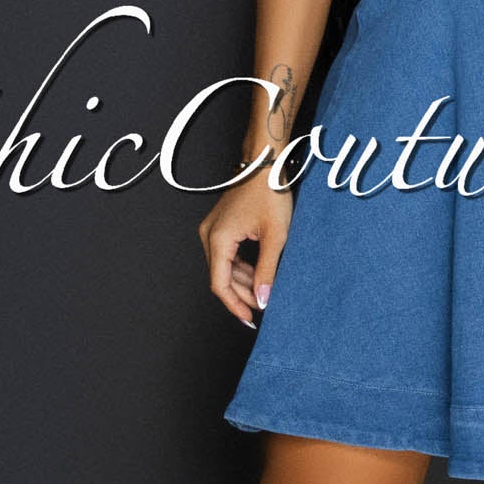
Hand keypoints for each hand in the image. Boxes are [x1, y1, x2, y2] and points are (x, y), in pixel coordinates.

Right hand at [198, 166, 291, 327]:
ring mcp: (212, 230)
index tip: (250, 319)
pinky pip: (227, 255)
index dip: (234, 305)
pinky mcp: (220, 226)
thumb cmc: (270, 193)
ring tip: (264, 292)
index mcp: (218, 239)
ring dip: (242, 282)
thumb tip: (263, 299)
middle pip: (220, 277)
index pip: (220, 284)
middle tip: (262, 307)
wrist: (265, 164)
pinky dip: (241, 268)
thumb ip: (267, 270)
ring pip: (223, 268)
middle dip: (240, 295)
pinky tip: (258, 274)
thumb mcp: (275, 236)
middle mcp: (209, 235)